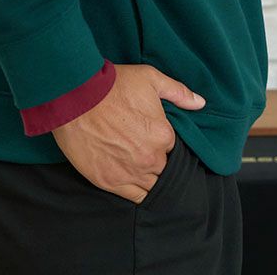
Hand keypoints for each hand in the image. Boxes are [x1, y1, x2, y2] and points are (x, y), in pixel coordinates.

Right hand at [50, 63, 205, 203]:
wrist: (76, 97)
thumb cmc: (113, 85)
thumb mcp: (150, 78)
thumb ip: (178, 92)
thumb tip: (200, 103)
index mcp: (163, 135)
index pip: (172, 147)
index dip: (162, 141)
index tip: (150, 133)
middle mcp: (150, 158)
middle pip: (163, 168)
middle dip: (156, 159)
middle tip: (141, 147)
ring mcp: (130, 173)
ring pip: (152, 186)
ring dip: (148, 177)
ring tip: (137, 163)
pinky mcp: (109, 182)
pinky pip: (135, 197)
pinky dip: (137, 191)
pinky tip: (132, 179)